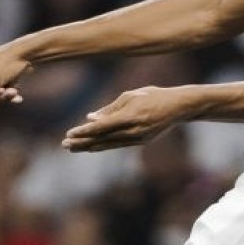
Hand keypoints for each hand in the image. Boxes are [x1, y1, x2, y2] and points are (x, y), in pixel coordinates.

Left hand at [62, 86, 191, 151]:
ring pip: (108, 144)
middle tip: (64, 145)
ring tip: (73, 148)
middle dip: (82, 142)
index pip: (101, 127)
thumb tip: (90, 118)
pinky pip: (118, 145)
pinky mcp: (141, 141)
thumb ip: (110, 108)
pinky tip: (92, 147)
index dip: (83, 132)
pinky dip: (103, 146)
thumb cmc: (154, 96)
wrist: (179, 107)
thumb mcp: (131, 96)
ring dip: (89, 147)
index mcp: (129, 116)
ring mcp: (138, 138)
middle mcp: (133, 130)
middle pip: (102, 139)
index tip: (69, 133)